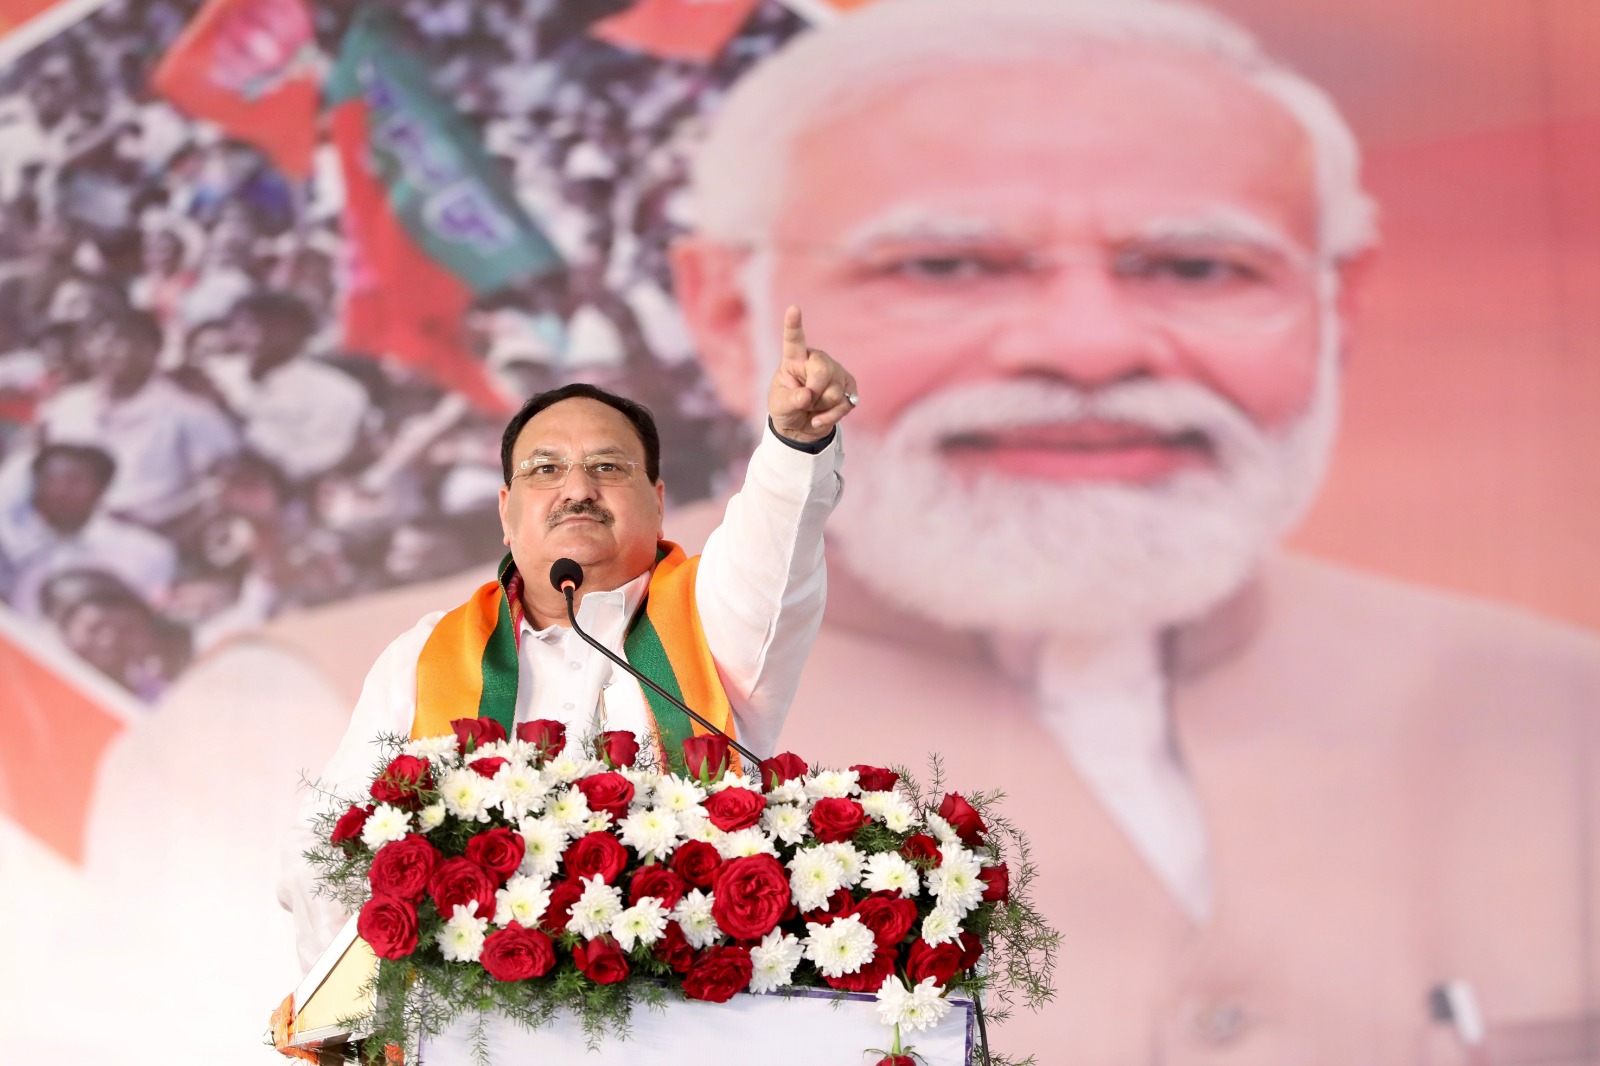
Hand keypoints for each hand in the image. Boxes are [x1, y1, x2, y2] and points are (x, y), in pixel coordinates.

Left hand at [767, 306, 858, 442]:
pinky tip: (820, 418)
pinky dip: (831, 416)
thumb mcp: (780, 406)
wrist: (801, 426)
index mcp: (794, 358)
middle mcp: (817, 360)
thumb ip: (791, 400)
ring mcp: (835, 372)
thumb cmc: (787, 409)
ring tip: (812, 408)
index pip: (794, 340)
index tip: (793, 309)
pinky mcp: (849, 387)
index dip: (793, 325)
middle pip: (823, 369)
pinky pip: (845, 403)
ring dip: (821, 407)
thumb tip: (808, 395)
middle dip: (815, 391)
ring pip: (834, 391)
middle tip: (805, 402)